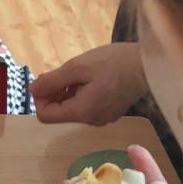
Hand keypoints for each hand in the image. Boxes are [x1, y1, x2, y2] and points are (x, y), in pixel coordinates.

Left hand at [32, 43, 147, 125]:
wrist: (150, 64)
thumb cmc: (114, 62)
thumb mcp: (78, 67)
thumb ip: (52, 81)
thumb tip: (32, 91)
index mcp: (82, 112)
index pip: (45, 116)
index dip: (41, 97)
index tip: (48, 79)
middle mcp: (91, 121)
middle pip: (60, 112)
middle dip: (56, 92)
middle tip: (66, 71)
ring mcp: (103, 117)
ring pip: (74, 107)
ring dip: (69, 90)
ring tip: (82, 72)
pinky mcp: (111, 111)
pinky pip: (87, 105)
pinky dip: (83, 92)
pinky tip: (93, 76)